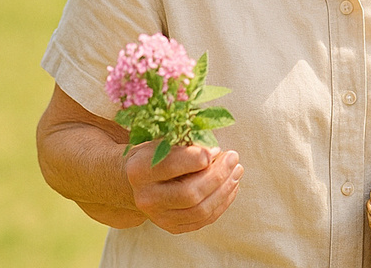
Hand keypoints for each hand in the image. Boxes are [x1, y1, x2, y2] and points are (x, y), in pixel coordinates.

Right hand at [124, 143, 242, 233]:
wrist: (133, 183)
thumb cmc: (154, 155)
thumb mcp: (162, 142)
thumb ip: (184, 145)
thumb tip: (216, 152)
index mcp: (139, 171)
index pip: (172, 166)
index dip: (199, 157)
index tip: (217, 148)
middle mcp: (146, 198)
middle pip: (190, 193)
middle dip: (218, 175)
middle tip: (234, 158)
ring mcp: (158, 217)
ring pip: (200, 210)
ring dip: (225, 190)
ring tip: (237, 171)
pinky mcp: (171, 227)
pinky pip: (203, 220)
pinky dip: (222, 203)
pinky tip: (231, 187)